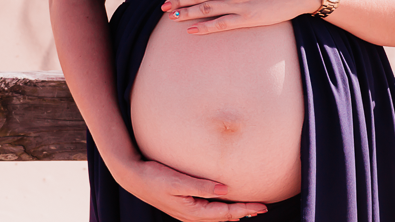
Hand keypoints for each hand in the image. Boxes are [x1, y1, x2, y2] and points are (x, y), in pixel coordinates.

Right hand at [115, 158, 267, 220]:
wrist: (132, 176)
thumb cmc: (153, 176)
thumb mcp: (177, 181)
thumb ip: (201, 186)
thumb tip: (225, 190)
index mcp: (192, 211)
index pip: (225, 213)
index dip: (245, 209)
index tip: (262, 206)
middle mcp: (191, 214)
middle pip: (223, 216)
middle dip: (243, 212)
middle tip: (263, 207)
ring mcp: (187, 211)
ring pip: (216, 215)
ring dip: (233, 212)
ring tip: (249, 208)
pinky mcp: (183, 204)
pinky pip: (208, 210)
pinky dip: (221, 208)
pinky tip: (224, 203)